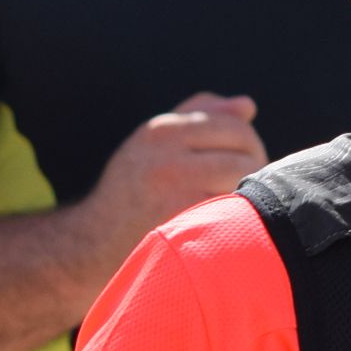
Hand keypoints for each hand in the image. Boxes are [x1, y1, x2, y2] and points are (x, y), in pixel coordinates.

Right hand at [88, 95, 268, 253]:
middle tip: (246, 187)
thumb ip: (198, 117)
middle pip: (245, 148)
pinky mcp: (185, 218)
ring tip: (239, 204)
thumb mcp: (153, 144)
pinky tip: (228, 225)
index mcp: (162, 130)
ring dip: (251, 191)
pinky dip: (240, 215)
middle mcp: (168, 153)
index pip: (232, 124)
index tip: (245, 163)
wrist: (94, 244)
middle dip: (256, 166)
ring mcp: (177, 187)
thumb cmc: (132, 193)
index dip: (249, 145)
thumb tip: (248, 106)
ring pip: (244, 176)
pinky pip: (234, 207)